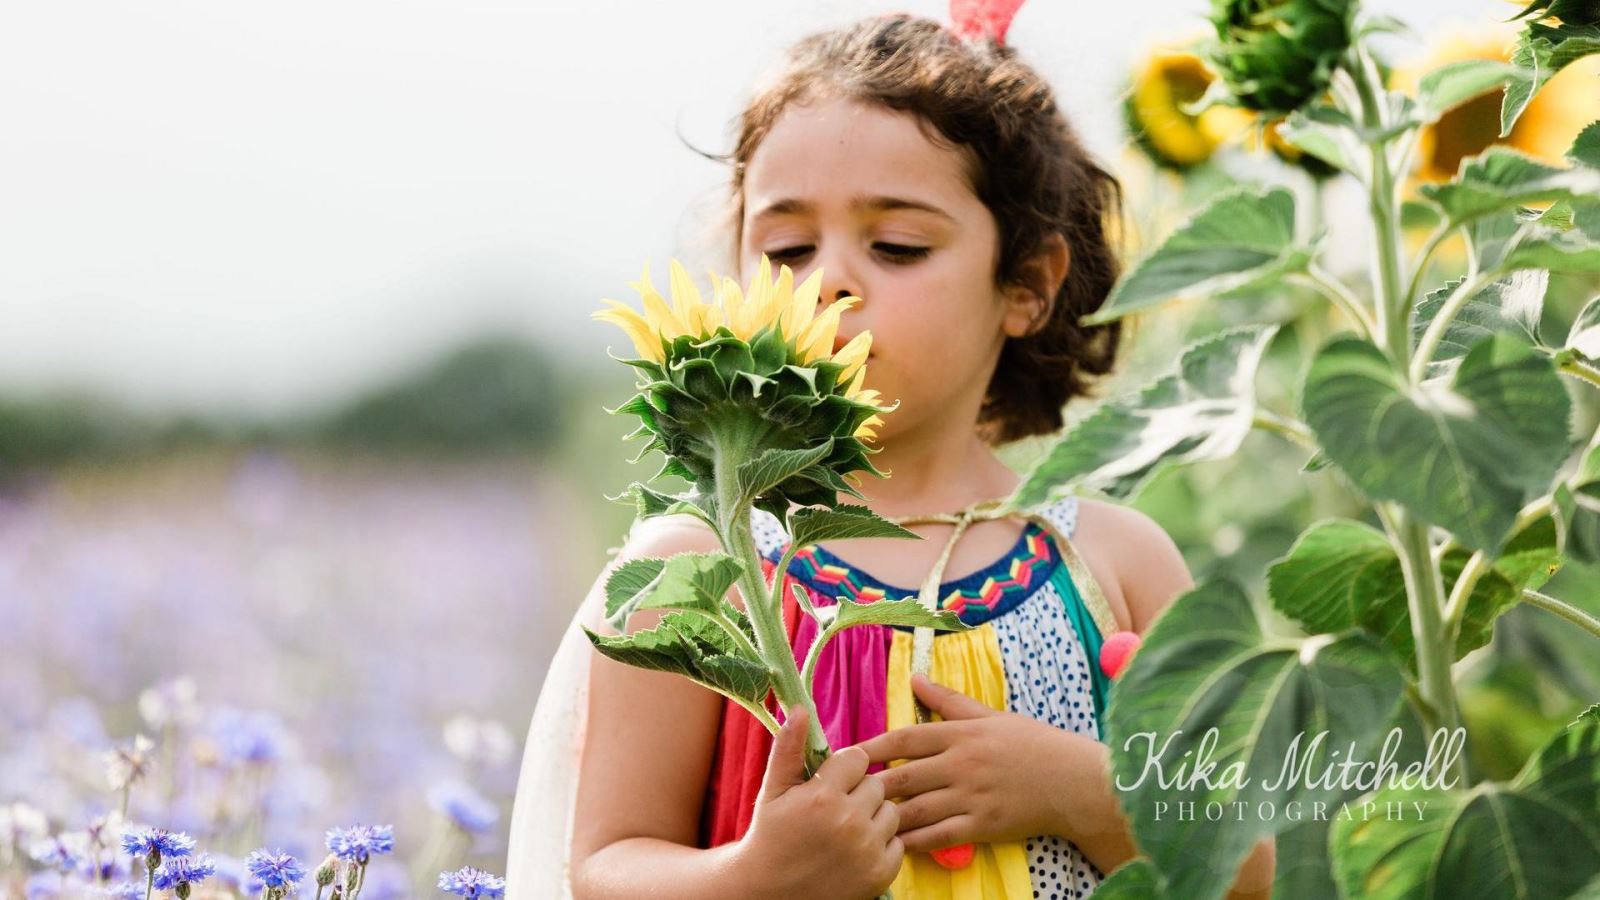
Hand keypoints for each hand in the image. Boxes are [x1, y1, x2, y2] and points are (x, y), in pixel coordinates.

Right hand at [736, 704, 903, 898]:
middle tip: (837, 809)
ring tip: (847, 829)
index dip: (845, 770)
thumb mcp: (772, 791)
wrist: (769, 894)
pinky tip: (857, 850)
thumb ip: (788, 748)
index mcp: (823, 796)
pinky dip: (883, 844)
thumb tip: (799, 708)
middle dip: (860, 792)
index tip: (830, 784)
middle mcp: (849, 821)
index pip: (858, 759)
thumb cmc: (769, 836)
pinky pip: (898, 842)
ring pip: (891, 811)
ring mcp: (867, 850)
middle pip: (877, 784)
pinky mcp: (880, 874)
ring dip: (874, 816)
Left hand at [853, 673, 1075, 853]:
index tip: (848, 755)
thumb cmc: (1030, 743)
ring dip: (887, 815)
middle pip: (904, 776)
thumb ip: (947, 699)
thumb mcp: (988, 715)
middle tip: (845, 792)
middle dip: (872, 786)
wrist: (1071, 780)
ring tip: (861, 820)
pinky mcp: (983, 825)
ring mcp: (972, 797)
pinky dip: (915, 841)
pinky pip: (940, 836)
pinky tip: (896, 844)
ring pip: (917, 808)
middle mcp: (962, 764)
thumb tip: (915, 677)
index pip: (906, 739)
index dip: (873, 747)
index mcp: (961, 734)